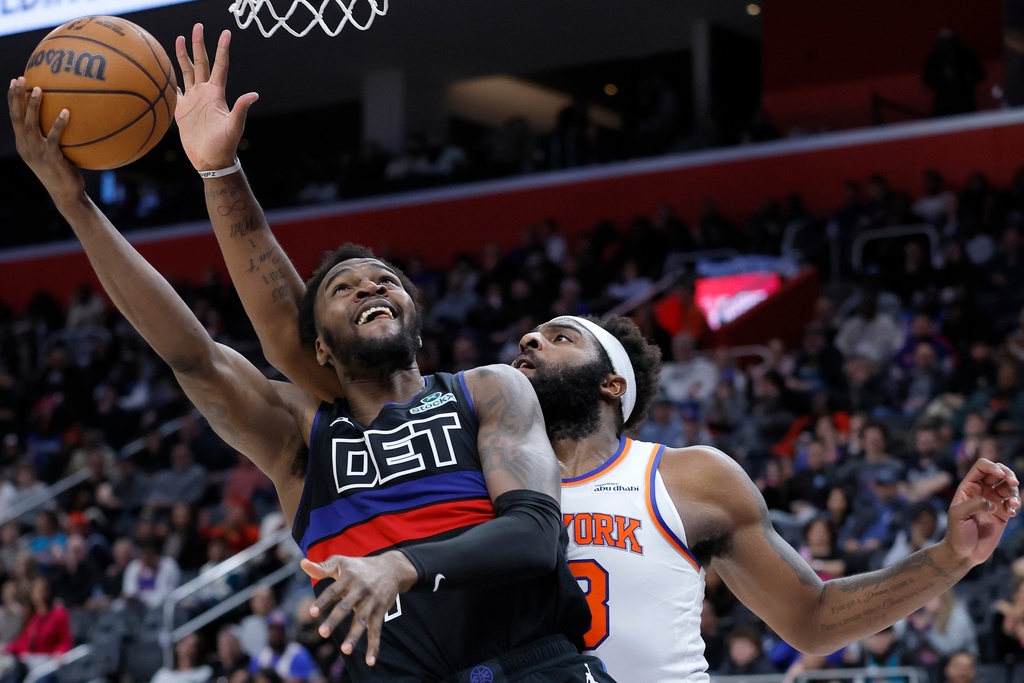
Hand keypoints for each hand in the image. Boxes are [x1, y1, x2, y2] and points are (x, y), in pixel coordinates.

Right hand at [7, 77, 83, 202]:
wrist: (66, 195)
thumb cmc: (63, 172)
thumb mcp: (53, 153)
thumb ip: (52, 137)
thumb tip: (65, 115)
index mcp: (23, 144)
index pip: (14, 118)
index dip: (13, 99)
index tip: (15, 81)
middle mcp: (26, 147)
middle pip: (17, 118)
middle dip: (16, 97)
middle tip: (20, 79)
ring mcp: (37, 153)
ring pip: (31, 125)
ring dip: (33, 106)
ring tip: (39, 89)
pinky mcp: (51, 159)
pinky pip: (54, 138)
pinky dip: (59, 124)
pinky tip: (66, 112)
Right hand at [174, 23, 257, 170]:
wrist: (210, 160)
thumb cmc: (225, 145)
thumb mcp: (234, 126)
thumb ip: (241, 109)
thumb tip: (254, 94)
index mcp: (217, 94)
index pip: (220, 66)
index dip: (222, 50)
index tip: (225, 33)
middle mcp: (205, 93)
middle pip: (201, 63)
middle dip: (199, 44)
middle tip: (197, 26)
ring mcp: (193, 100)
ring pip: (187, 72)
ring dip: (183, 56)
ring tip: (179, 38)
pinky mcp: (181, 109)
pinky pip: (174, 89)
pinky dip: (168, 78)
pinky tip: (163, 68)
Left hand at [300, 551, 416, 665]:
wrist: (391, 568)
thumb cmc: (359, 567)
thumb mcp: (341, 563)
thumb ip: (321, 568)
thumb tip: (302, 563)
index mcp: (348, 578)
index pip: (333, 590)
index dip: (323, 601)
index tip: (312, 613)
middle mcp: (360, 589)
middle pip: (346, 606)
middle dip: (335, 620)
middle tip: (323, 633)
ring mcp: (371, 601)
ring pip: (362, 620)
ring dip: (355, 635)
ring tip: (345, 650)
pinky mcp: (380, 612)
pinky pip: (377, 630)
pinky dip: (374, 646)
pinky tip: (370, 661)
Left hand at [945, 458, 1019, 564]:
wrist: (964, 553)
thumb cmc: (956, 533)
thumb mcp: (958, 515)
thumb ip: (974, 504)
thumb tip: (991, 502)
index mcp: (968, 487)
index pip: (981, 467)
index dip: (992, 466)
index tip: (999, 474)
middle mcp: (982, 491)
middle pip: (999, 473)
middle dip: (1008, 474)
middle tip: (1013, 482)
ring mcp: (993, 502)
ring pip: (1009, 487)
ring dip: (1015, 491)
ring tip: (1014, 504)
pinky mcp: (1003, 514)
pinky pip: (1014, 503)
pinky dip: (1016, 505)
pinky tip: (1012, 513)